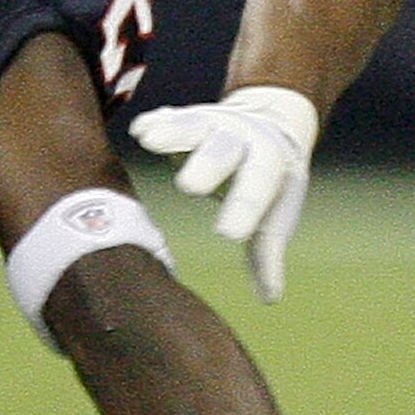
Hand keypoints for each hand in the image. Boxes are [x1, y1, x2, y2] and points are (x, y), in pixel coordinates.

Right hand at [127, 84, 316, 302]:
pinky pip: (171, 116)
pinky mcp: (188, 118)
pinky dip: (156, 122)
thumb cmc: (270, 184)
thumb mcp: (274, 215)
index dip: (244, 210)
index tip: (228, 234)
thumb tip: (270, 298)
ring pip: (194, 126)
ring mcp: (213, 126)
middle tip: (191, 187)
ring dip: (173, 133)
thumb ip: (267, 254)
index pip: (257, 189)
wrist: (271, 125)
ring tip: (150, 139)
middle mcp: (241, 141)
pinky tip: (140, 129)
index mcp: (268, 167)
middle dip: (209, 166)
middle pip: (224, 152)